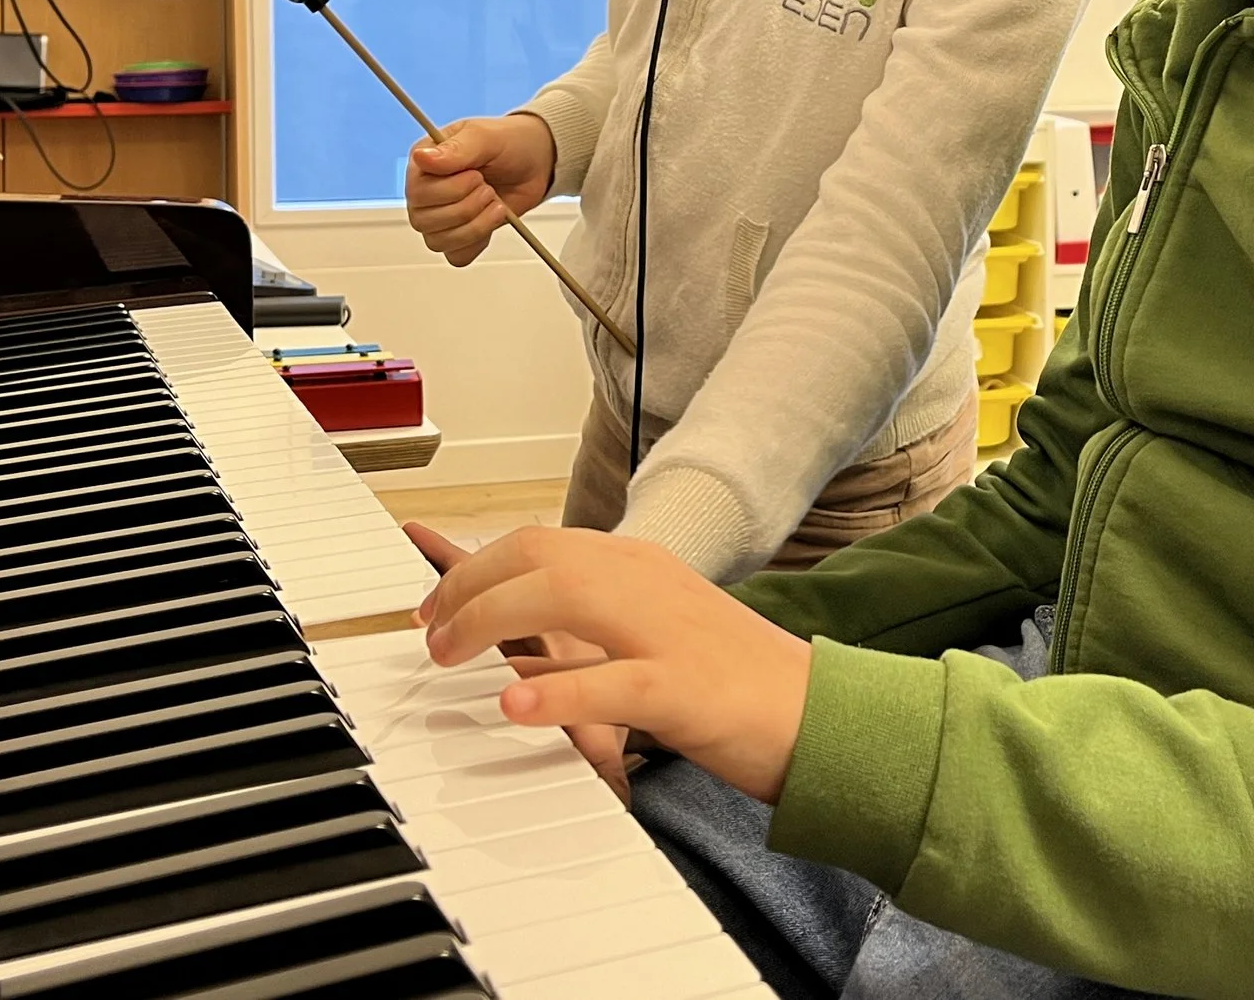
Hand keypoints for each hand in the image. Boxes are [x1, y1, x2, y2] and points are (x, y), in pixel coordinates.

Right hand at [404, 115, 555, 265]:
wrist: (535, 161)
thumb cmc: (508, 143)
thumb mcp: (485, 137)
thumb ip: (455, 149)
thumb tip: (421, 156)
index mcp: (424, 164)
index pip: (417, 193)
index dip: (450, 190)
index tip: (476, 175)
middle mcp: (427, 192)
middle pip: (424, 221)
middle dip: (466, 207)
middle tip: (487, 188)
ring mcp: (441, 217)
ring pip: (438, 241)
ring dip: (474, 225)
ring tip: (493, 202)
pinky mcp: (460, 236)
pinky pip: (457, 255)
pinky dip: (477, 242)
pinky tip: (490, 220)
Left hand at [417, 526, 811, 804]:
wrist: (822, 712)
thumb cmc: (733, 680)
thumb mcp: (652, 632)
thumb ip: (590, 625)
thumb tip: (514, 634)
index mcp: (640, 565)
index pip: (538, 541)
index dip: (473, 567)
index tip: (434, 606)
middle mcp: (648, 581)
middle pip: (537, 556)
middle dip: (467, 587)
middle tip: (430, 635)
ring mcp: (667, 630)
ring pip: (562, 595)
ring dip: (490, 619)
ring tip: (446, 654)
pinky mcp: (685, 687)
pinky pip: (611, 681)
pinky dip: (557, 688)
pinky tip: (514, 699)